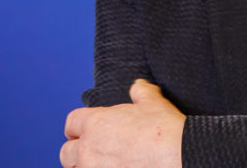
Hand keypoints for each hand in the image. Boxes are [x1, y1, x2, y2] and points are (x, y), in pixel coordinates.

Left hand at [60, 79, 184, 167]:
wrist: (179, 157)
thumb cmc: (166, 130)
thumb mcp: (153, 102)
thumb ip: (140, 92)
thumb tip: (138, 86)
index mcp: (95, 123)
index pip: (71, 123)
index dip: (79, 127)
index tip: (87, 132)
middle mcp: (89, 149)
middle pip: (67, 153)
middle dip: (78, 153)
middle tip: (94, 153)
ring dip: (85, 167)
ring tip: (104, 165)